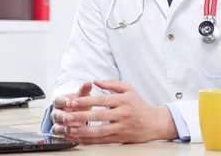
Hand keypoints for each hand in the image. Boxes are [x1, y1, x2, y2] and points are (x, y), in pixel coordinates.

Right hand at [50, 82, 92, 135]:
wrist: (77, 113)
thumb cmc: (78, 103)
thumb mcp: (81, 95)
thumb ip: (83, 90)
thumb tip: (88, 83)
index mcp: (59, 101)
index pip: (58, 100)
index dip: (63, 102)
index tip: (69, 102)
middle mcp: (56, 113)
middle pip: (56, 115)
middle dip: (62, 117)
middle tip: (69, 118)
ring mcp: (57, 124)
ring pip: (56, 127)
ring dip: (63, 129)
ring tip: (71, 130)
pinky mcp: (61, 134)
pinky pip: (60, 137)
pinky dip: (66, 137)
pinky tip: (73, 138)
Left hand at [61, 79, 177, 143]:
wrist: (153, 123)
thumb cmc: (139, 104)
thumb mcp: (129, 89)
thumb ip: (111, 84)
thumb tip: (95, 80)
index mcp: (123, 100)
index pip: (101, 100)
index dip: (86, 101)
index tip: (72, 102)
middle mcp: (122, 114)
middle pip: (98, 116)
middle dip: (81, 116)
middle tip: (67, 117)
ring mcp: (121, 128)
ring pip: (99, 131)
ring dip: (83, 131)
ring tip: (70, 129)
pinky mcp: (120, 138)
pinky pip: (103, 140)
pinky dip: (90, 140)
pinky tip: (80, 138)